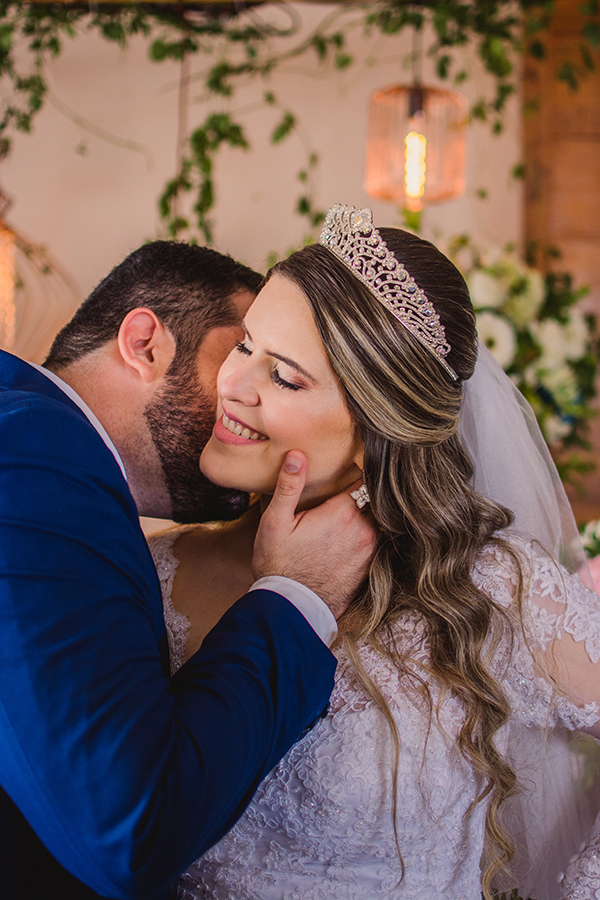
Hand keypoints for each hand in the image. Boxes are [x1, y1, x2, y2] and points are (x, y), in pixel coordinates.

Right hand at [252, 451, 376, 618]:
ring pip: (375, 520)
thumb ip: (289, 486)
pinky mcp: (370, 567)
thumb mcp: (276, 522)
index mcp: (342, 512)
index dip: (357, 471)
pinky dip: (368, 535)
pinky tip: (351, 538)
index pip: (363, 479)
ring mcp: (370, 550)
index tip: (351, 465)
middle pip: (371, 499)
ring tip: (349, 512)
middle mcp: (363, 529)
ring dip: (366, 515)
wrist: (292, 609)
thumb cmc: (279, 564)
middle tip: (349, 488)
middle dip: (362, 493)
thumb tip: (297, 455)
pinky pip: (376, 542)